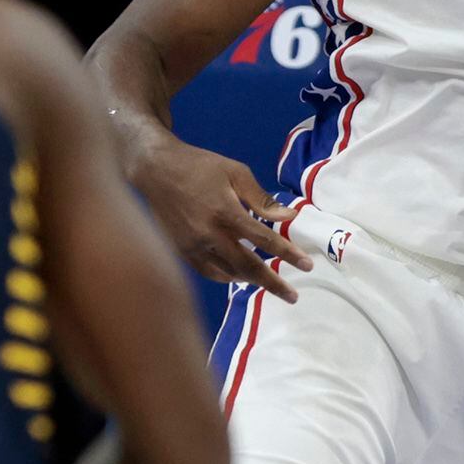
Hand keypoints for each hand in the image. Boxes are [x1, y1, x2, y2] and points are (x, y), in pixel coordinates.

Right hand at [123, 127, 312, 301]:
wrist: (156, 170)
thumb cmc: (200, 166)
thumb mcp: (235, 173)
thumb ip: (262, 198)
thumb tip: (289, 216)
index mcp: (226, 212)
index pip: (264, 240)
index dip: (288, 253)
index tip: (307, 265)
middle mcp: (209, 234)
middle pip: (248, 266)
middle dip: (273, 283)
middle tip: (293, 296)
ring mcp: (193, 245)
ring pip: (228, 273)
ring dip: (251, 281)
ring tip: (269, 283)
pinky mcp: (181, 250)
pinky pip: (208, 272)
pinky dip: (227, 277)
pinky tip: (239, 276)